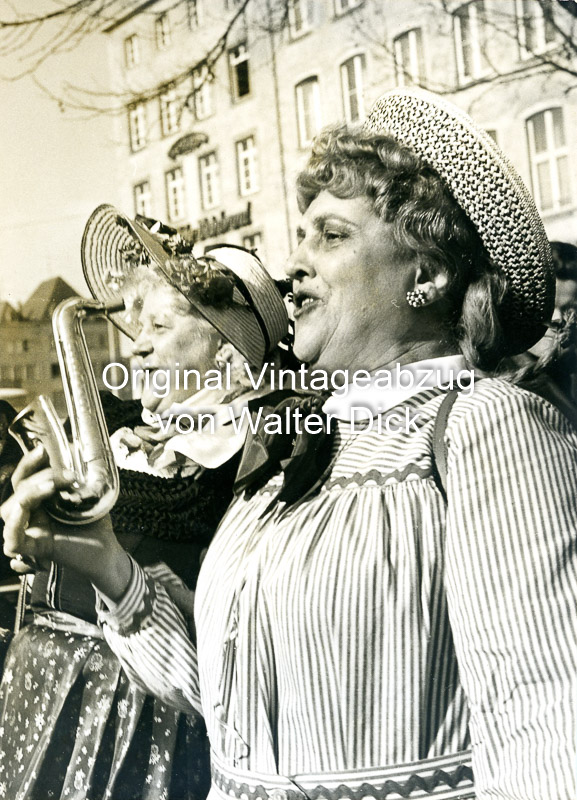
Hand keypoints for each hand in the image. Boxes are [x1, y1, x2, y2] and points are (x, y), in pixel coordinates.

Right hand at [1, 445, 132, 599]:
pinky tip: (22, 509)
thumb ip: (77, 475)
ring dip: (28, 494)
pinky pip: (13, 541)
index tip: (42, 449)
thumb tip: (74, 448)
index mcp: (39, 500)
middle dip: (40, 476)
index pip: (24, 478)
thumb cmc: (95, 523)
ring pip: (9, 510)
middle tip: (69, 476)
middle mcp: (31, 514)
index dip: (29, 463)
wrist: (107, 550)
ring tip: (51, 488)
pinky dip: (14, 525)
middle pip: (18, 489)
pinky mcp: (35, 549)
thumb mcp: (88, 493)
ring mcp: (31, 531)